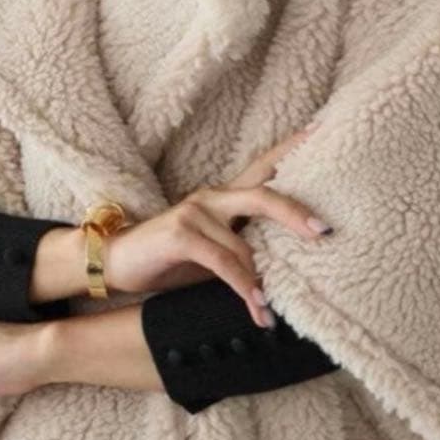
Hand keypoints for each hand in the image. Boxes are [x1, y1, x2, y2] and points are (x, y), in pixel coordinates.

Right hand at [105, 122, 327, 328]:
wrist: (116, 261)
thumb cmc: (170, 259)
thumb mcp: (213, 251)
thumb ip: (243, 247)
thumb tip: (286, 267)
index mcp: (224, 197)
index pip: (263, 165)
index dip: (291, 148)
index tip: (322, 130)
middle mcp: (213, 197)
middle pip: (263, 195)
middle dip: (295, 213)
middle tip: (323, 231)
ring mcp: (195, 212)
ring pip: (244, 244)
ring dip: (260, 282)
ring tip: (270, 309)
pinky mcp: (180, 233)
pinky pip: (221, 261)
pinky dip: (241, 284)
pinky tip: (254, 303)